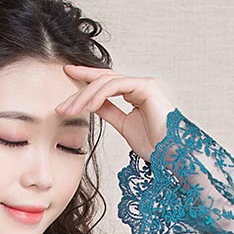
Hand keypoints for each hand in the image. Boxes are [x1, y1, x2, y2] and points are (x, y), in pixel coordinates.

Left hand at [56, 65, 176, 162]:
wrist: (172, 154)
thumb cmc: (154, 145)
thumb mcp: (123, 126)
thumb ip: (109, 111)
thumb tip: (91, 103)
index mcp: (134, 93)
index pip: (106, 82)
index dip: (85, 80)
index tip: (67, 79)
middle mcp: (139, 85)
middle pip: (103, 80)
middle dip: (80, 90)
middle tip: (61, 106)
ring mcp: (143, 84)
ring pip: (106, 81)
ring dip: (85, 96)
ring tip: (71, 111)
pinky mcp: (147, 86)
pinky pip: (116, 85)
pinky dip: (100, 95)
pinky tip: (88, 106)